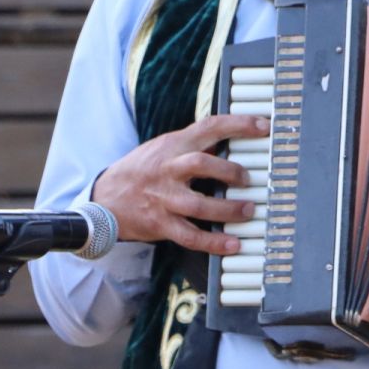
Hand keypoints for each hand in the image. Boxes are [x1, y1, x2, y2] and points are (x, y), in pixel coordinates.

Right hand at [91, 112, 269, 256]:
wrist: (104, 199)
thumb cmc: (141, 171)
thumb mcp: (163, 148)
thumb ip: (192, 145)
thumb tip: (230, 139)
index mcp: (172, 146)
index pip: (208, 127)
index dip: (238, 124)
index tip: (263, 125)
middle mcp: (168, 170)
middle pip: (201, 164)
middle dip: (230, 171)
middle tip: (250, 179)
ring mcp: (164, 199)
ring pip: (198, 204)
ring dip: (228, 209)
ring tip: (248, 211)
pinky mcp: (161, 224)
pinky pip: (190, 236)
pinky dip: (213, 242)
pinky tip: (232, 244)